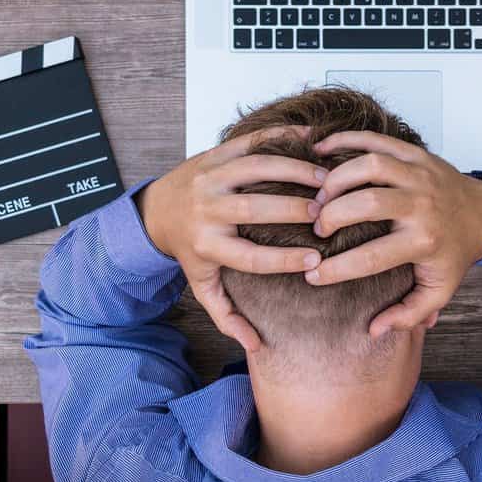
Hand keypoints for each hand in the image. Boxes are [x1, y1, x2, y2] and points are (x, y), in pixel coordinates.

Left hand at [136, 127, 326, 351]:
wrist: (156, 209)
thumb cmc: (188, 249)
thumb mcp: (201, 284)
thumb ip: (226, 314)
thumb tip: (255, 345)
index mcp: (207, 245)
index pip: (251, 257)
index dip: (285, 260)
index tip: (316, 260)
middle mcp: (207, 210)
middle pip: (254, 209)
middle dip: (294, 209)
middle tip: (326, 213)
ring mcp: (210, 177)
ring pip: (255, 169)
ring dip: (293, 170)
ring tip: (325, 177)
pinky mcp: (216, 153)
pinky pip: (251, 141)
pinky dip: (282, 137)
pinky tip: (311, 139)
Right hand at [305, 132, 481, 337]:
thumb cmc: (455, 254)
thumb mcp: (438, 291)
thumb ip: (408, 314)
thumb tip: (373, 330)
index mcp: (424, 242)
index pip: (370, 257)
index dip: (336, 269)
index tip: (312, 276)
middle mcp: (421, 205)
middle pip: (367, 203)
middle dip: (332, 216)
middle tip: (317, 228)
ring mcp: (419, 174)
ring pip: (369, 165)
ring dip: (336, 179)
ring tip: (319, 196)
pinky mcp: (415, 153)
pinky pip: (376, 140)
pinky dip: (345, 140)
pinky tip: (320, 151)